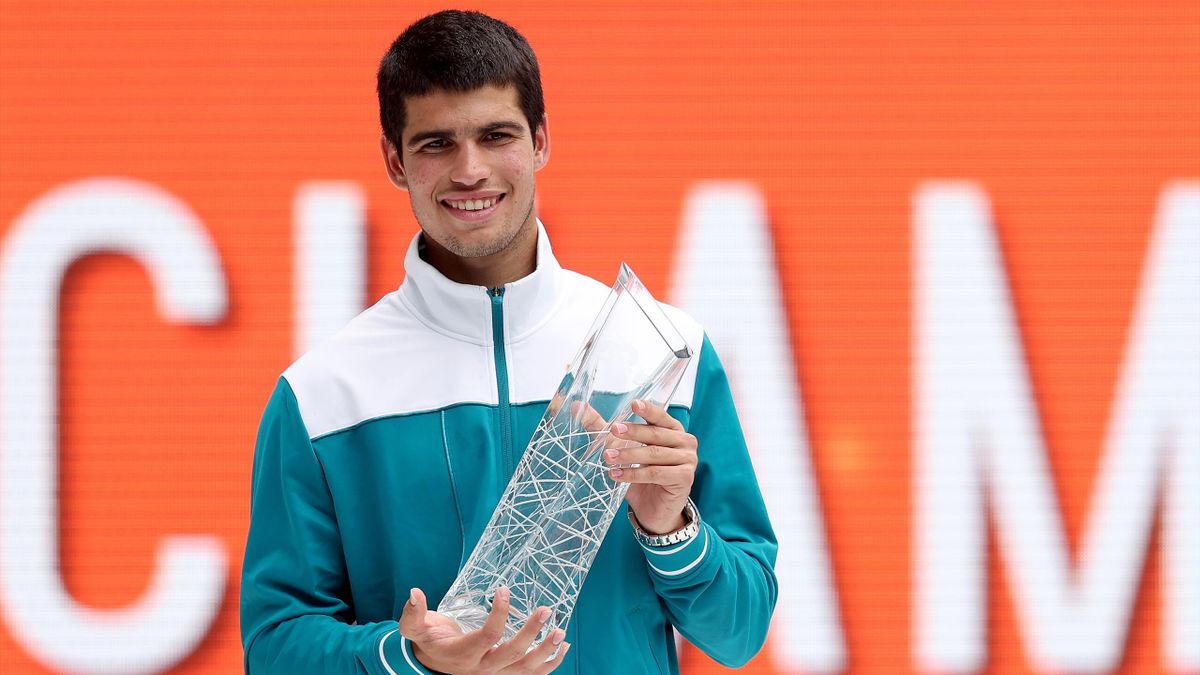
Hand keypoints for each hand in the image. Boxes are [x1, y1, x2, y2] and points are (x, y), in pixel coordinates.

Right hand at [398, 587, 569, 673]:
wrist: (433, 665)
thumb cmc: (428, 642)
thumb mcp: (416, 630)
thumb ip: (413, 614)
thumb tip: (414, 592)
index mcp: (463, 654)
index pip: (487, 636)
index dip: (499, 614)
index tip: (503, 589)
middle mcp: (482, 668)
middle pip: (512, 654)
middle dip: (531, 633)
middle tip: (545, 610)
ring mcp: (495, 674)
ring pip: (525, 669)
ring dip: (545, 652)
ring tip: (560, 632)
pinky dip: (550, 665)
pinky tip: (563, 648)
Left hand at [604, 399, 697, 533]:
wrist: (653, 510)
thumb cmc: (641, 475)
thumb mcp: (621, 448)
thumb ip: (603, 428)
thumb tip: (578, 406)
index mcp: (673, 429)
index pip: (660, 416)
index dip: (647, 410)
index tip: (633, 404)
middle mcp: (684, 442)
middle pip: (655, 435)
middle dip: (633, 433)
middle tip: (613, 431)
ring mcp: (688, 460)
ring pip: (654, 454)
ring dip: (629, 455)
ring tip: (609, 457)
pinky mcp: (685, 478)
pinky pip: (656, 473)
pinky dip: (634, 474)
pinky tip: (617, 476)